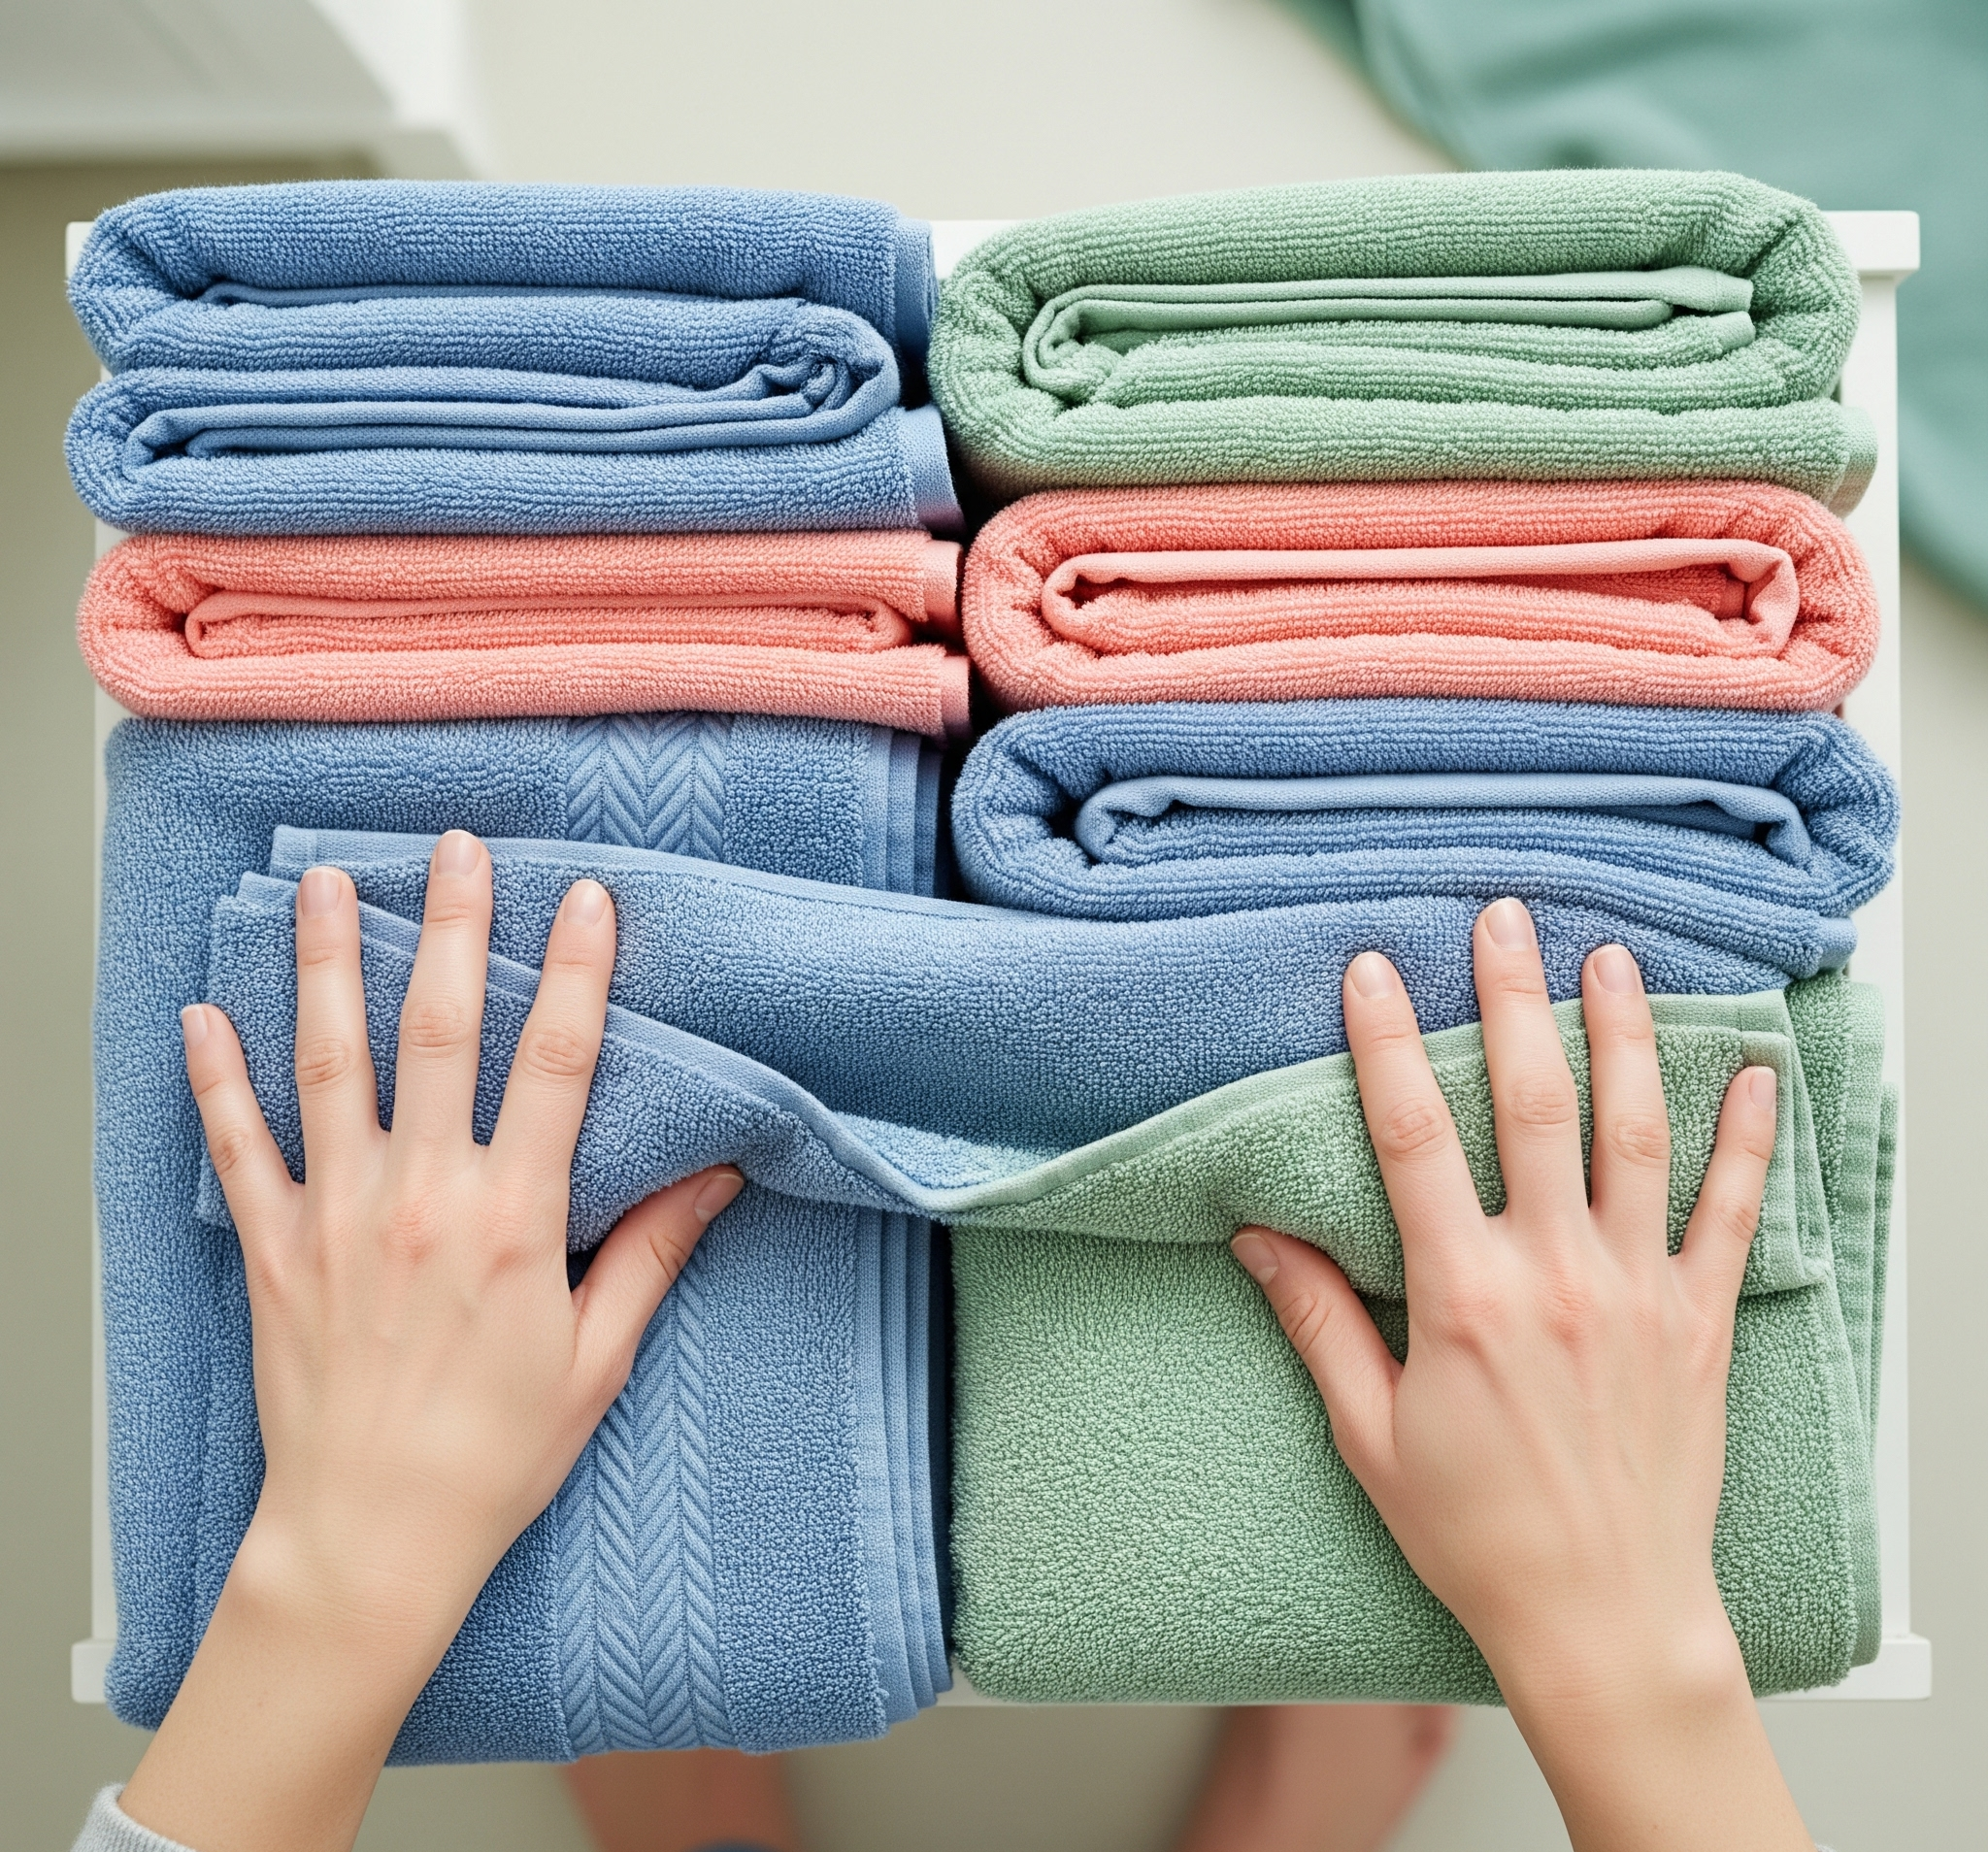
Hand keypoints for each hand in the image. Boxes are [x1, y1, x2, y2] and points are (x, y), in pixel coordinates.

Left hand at [120, 831, 742, 1851]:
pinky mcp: (275, 1250)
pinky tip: (202, 1014)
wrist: (372, 1537)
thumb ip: (652, 1252)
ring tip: (325, 884)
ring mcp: (337, 1215)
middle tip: (455, 847)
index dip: (576, 972)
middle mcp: (422, 1195)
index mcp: (513, 1217)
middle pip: (439, 1031)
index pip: (555, 1063)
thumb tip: (714, 1173)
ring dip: (328, 965)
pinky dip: (216, 1078)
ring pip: (329, 1063)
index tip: (586, 898)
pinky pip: (238, 1147)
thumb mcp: (599, 1356)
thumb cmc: (496, 1454)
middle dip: (451, 927)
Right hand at [1230, 899, 1811, 1851]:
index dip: (1387, 1044)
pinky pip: (1733, 1213)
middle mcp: (1556, 1276)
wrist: (1602, 1619)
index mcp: (1464, 1298)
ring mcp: (1638, 1292)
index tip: (1370, 969)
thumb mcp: (1369, 1433)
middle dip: (1514, 999)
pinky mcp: (1700, 1322)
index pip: (1414, 1138)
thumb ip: (1318, 1320)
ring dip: (1626, 1037)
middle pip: (1533, 1105)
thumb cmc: (1477, 1534)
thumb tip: (1260, 1233)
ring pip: (1637, 1135)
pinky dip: (1746, 1139)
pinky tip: (1754, 1072)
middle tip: (1504, 917)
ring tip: (1614, 959)